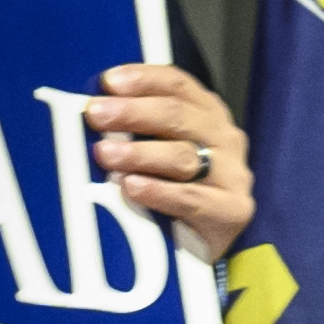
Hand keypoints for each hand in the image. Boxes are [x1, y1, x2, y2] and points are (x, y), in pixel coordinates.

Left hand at [85, 59, 251, 254]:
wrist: (206, 244)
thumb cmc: (175, 190)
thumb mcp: (159, 150)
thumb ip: (136, 128)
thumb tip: (91, 111)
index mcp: (208, 114)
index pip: (178, 84)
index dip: (144, 79)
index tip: (109, 82)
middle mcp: (224, 138)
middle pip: (179, 116)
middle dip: (133, 113)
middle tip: (97, 115)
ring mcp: (232, 174)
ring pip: (182, 156)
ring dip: (140, 153)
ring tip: (106, 154)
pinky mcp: (232, 210)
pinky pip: (191, 198)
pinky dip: (159, 191)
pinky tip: (132, 187)